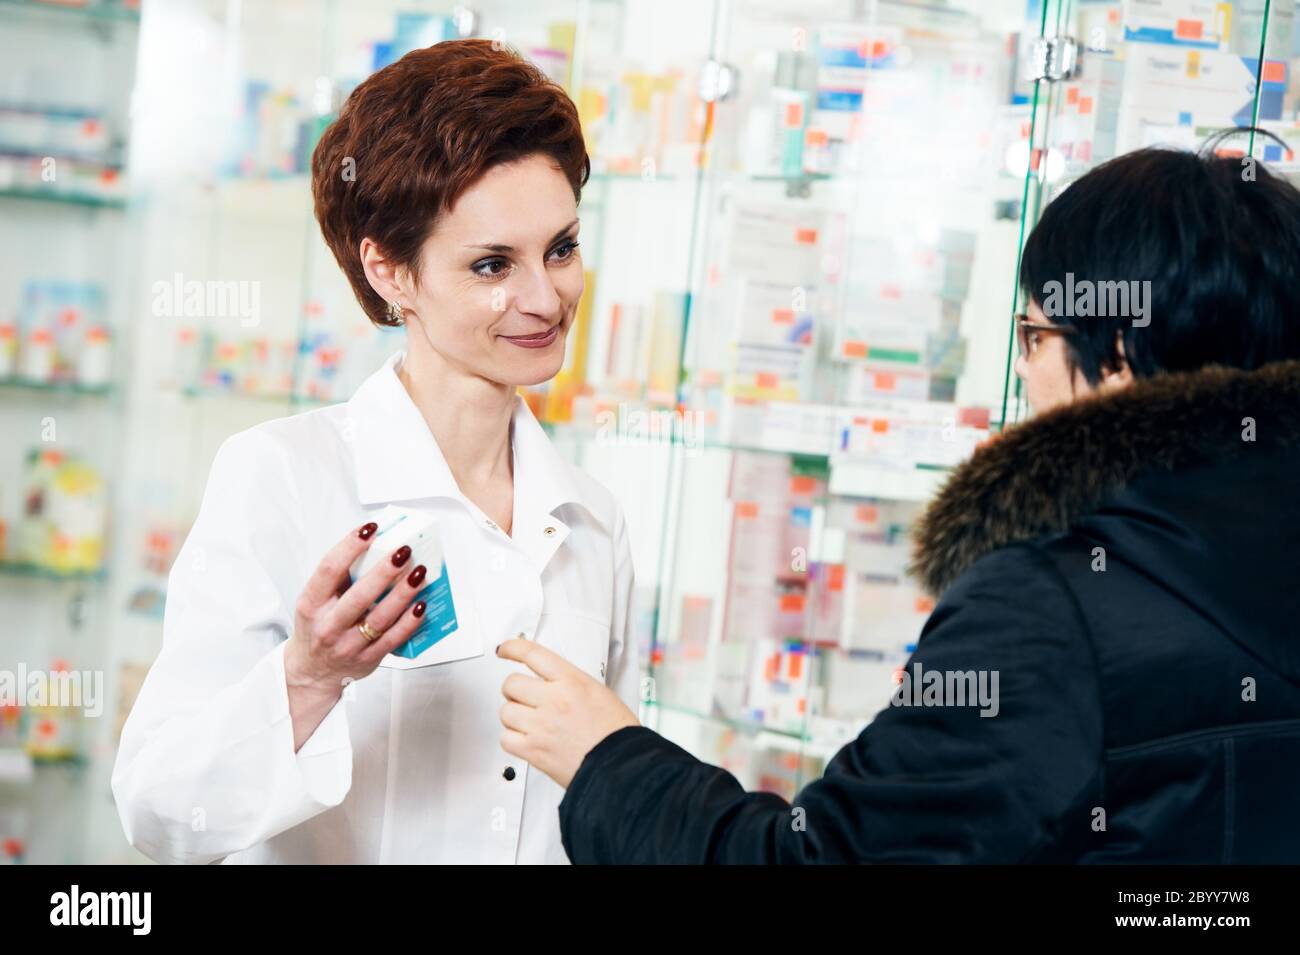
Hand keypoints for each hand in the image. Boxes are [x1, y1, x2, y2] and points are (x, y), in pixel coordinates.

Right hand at [284, 520, 430, 698]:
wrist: (313, 671)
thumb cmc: (318, 627)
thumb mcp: (315, 601)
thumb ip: (338, 578)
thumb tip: (374, 546)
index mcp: (311, 604)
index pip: (329, 570)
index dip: (350, 547)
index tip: (370, 530)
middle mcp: (327, 626)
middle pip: (358, 595)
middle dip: (384, 571)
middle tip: (403, 551)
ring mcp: (348, 645)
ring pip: (379, 618)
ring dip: (403, 594)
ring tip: (419, 573)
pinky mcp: (367, 659)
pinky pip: (393, 639)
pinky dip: (409, 621)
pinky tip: (421, 604)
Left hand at [497, 638, 639, 787]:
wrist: (622, 766)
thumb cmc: (617, 733)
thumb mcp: (599, 693)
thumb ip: (570, 683)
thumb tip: (551, 681)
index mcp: (572, 681)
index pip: (532, 654)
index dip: (513, 648)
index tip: (505, 649)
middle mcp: (554, 700)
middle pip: (511, 683)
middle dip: (514, 690)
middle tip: (523, 697)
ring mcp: (541, 726)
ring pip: (506, 711)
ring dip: (514, 716)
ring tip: (529, 722)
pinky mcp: (534, 750)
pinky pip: (506, 739)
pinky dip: (512, 739)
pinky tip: (526, 739)